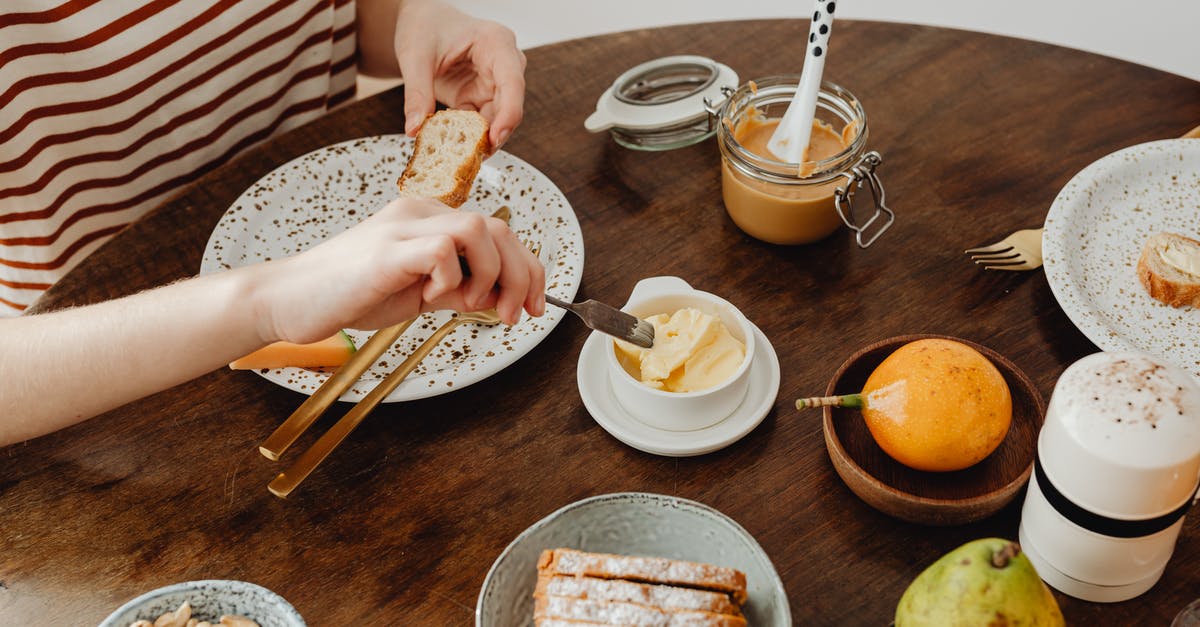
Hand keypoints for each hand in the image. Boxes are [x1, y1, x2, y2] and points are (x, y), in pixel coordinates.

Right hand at [251, 198, 544, 343]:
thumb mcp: (416, 292)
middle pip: (499, 228)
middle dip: (522, 276)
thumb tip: (500, 297)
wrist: (288, 300)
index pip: (499, 231)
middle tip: (515, 315)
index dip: (529, 269)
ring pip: (480, 230)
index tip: (535, 306)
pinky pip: (443, 249)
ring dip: (491, 275)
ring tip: (470, 306)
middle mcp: (419, 213)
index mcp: (428, 220)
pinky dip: (453, 279)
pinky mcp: (387, 250)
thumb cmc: (347, 294)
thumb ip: (456, 288)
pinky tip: (434, 298)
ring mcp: (402, 227)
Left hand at [394, 0, 525, 149]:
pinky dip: (468, 136)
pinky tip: (454, 147)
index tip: (494, 138)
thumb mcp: (415, 56)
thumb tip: (414, 129)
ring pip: (497, 119)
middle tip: (473, 158)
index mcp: (496, 43)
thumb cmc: (424, 27)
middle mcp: (503, 64)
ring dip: (480, 139)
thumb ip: (417, 93)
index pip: (512, 83)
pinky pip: (481, 123)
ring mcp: (494, 83)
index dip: (508, 113)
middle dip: (493, 134)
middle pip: (508, 106)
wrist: (422, 22)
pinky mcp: (481, 97)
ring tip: (461, 157)